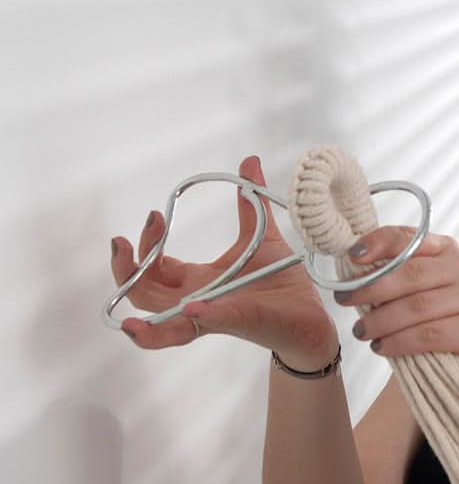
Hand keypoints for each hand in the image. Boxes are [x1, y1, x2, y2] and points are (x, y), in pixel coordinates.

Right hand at [110, 156, 337, 364]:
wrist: (311, 313)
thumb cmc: (281, 280)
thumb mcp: (261, 234)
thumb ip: (251, 202)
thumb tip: (249, 160)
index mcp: (199, 279)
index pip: (155, 268)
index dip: (146, 244)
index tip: (155, 214)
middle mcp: (196, 300)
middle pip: (143, 293)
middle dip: (126, 267)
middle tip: (122, 239)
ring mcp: (212, 314)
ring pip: (161, 321)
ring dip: (141, 306)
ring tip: (127, 289)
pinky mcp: (238, 320)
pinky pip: (209, 322)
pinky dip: (195, 316)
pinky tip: (190, 305)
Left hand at [335, 227, 458, 380]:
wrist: (457, 365)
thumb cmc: (427, 321)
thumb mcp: (409, 291)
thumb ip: (389, 273)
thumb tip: (351, 266)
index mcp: (447, 249)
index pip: (410, 238)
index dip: (379, 244)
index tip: (352, 256)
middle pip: (412, 272)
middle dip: (372, 287)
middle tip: (344, 299)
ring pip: (418, 306)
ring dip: (381, 319)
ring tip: (360, 331)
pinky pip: (429, 334)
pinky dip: (399, 341)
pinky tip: (381, 347)